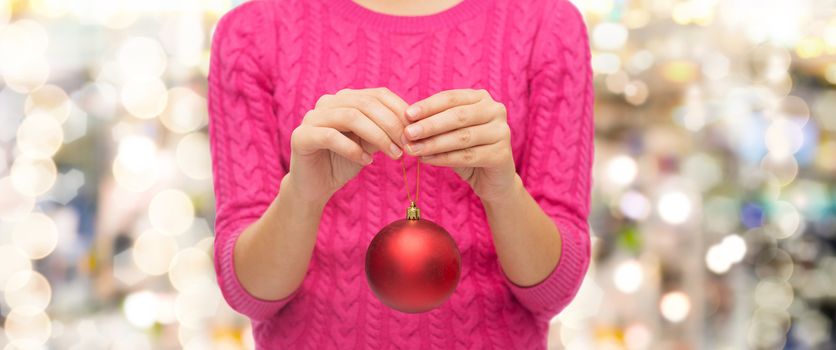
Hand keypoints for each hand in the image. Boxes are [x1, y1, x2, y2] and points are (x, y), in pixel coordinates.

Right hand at [288, 87, 408, 204]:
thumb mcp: (370, 144)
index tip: (416, 131)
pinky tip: (366, 162)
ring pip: (351, 117)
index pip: (378, 94)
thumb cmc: (344, 162)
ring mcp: (312, 117)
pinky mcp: (301, 136)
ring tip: (394, 155)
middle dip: (392, 125)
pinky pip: (331, 137)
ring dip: (378, 136)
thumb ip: (385, 131)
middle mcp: (327, 102)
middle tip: (407, 146)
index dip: (400, 110)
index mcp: (345, 99)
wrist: (314, 187)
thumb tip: (413, 126)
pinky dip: (353, 149)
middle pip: (366, 104)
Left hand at [401, 88, 517, 202]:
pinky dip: (444, 158)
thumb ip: (432, 124)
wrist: (492, 179)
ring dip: (434, 144)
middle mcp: (495, 111)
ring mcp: (502, 132)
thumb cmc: (466, 150)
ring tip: (413, 150)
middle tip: (408, 134)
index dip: (428, 106)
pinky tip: (427, 160)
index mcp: (481, 98)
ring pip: (462, 137)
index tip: (407, 115)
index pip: (451, 98)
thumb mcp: (449, 133)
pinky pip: (468, 156)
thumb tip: (405, 122)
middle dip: (430, 125)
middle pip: (458, 116)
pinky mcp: (502, 155)